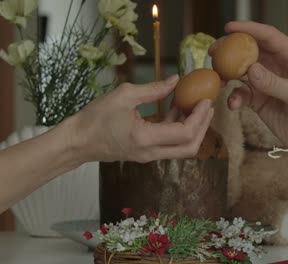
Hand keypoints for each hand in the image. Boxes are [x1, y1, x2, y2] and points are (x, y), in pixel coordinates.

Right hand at [70, 75, 213, 162]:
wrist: (77, 141)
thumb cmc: (95, 117)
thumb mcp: (124, 96)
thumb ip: (153, 89)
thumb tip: (176, 80)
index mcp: (145, 139)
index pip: (184, 133)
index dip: (199, 118)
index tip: (205, 101)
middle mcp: (151, 152)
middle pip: (190, 148)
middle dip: (203, 127)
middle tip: (207, 107)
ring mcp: (149, 156)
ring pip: (181, 148)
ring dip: (192, 128)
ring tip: (194, 104)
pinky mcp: (146, 153)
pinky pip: (169, 144)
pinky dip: (177, 128)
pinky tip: (176, 108)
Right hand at [213, 21, 287, 162]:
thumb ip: (274, 83)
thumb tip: (250, 69)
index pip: (270, 37)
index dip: (250, 30)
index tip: (229, 27)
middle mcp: (280, 68)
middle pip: (252, 52)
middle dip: (233, 51)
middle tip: (214, 52)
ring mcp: (269, 85)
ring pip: (243, 73)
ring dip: (229, 74)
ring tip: (219, 78)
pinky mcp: (261, 102)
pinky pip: (243, 94)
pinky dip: (235, 97)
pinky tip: (233, 104)